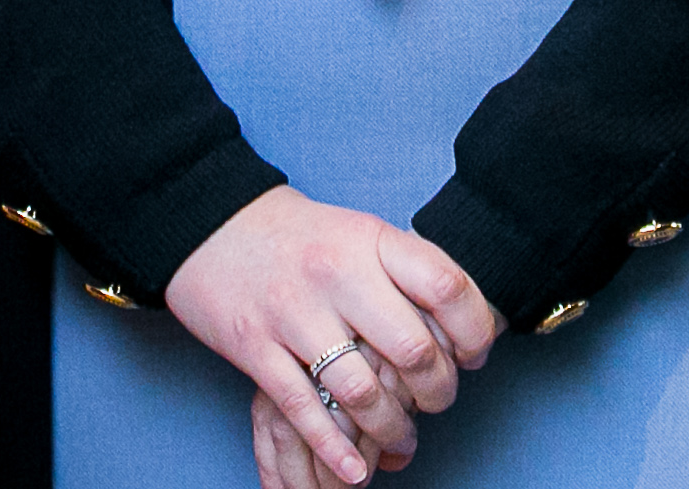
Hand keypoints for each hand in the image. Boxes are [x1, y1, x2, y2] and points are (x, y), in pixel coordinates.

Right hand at [165, 185, 499, 486]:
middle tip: (437, 401)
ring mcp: (292, 311)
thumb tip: (467, 324)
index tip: (475, 354)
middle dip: (436, 390)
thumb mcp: (360, 234)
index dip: (473, 329)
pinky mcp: (254, 346)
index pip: (445, 286)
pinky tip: (356, 470)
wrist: (213, 223)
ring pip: (360, 390)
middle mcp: (336, 273)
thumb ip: (407, 271)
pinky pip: (302, 409)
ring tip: (402, 438)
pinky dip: (334, 448)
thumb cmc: (301, 236)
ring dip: (390, 428)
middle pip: (410, 349)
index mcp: (370, 240)